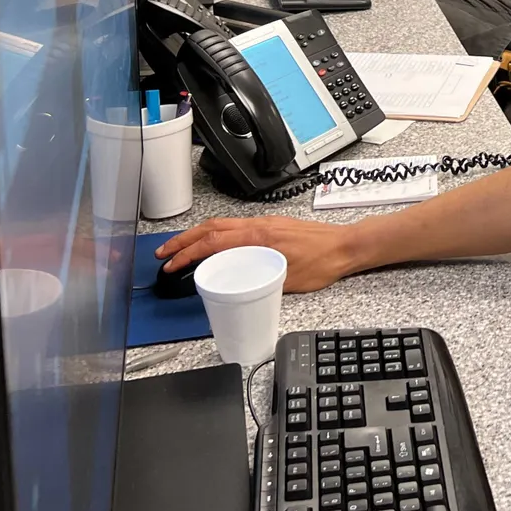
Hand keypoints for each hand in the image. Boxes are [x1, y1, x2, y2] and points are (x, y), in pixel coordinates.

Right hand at [156, 216, 361, 292]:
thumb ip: (258, 280)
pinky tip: (212, 245)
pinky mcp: (271, 225)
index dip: (187, 254)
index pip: (213, 242)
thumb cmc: (323, 263)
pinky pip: (236, 225)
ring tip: (180, 249)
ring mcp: (264, 222)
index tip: (171, 265)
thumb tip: (234, 288)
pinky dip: (216, 233)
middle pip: (210, 228)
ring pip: (222, 224)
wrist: (346, 246)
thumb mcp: (286, 281)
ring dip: (197, 235)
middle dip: (183, 241)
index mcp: (259, 237)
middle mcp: (259, 225)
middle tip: (164, 255)